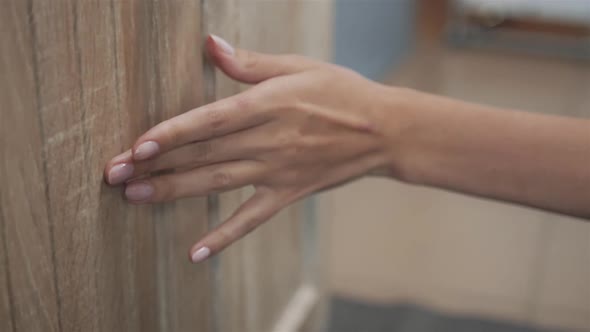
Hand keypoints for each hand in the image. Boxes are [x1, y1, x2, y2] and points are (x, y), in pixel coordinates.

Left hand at [104, 35, 397, 262]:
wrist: (384, 130)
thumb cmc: (341, 91)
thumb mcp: (299, 66)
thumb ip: (251, 64)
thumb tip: (212, 45)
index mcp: (269, 105)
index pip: (210, 121)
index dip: (172, 134)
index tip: (136, 146)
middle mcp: (269, 140)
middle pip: (204, 154)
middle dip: (157, 164)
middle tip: (115, 175)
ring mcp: (278, 170)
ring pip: (218, 183)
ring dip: (175, 192)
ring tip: (136, 198)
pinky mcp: (289, 192)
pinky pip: (252, 217)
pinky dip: (225, 236)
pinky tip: (196, 252)